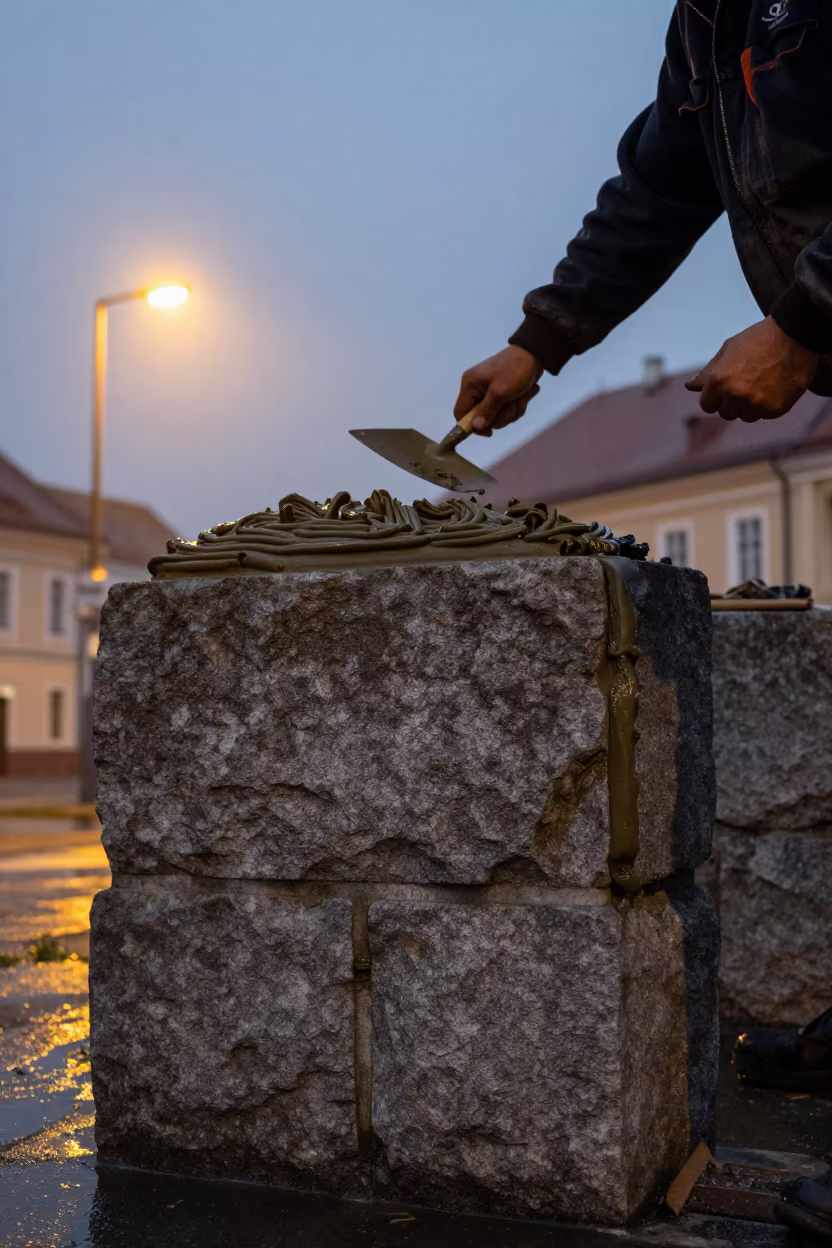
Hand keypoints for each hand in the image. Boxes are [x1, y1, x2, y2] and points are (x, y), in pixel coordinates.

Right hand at [454, 345, 542, 435]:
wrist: (534, 354)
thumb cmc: (514, 370)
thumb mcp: (499, 392)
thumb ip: (486, 411)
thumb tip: (475, 427)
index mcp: (470, 386)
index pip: (460, 413)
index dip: (472, 426)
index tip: (489, 431)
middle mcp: (476, 390)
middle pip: (482, 418)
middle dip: (501, 415)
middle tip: (511, 404)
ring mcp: (490, 392)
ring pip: (498, 416)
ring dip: (512, 410)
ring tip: (520, 397)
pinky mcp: (503, 394)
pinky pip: (507, 409)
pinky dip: (517, 405)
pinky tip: (524, 395)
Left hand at [685, 317, 817, 421]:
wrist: (795, 335)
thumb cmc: (758, 338)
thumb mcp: (728, 349)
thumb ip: (708, 372)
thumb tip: (689, 387)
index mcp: (719, 381)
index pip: (707, 406)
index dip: (716, 398)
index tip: (726, 389)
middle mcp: (735, 396)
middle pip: (726, 414)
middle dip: (732, 402)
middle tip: (747, 384)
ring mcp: (756, 404)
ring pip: (745, 417)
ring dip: (750, 406)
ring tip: (761, 384)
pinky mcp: (775, 410)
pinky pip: (764, 415)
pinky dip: (767, 405)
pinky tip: (774, 387)